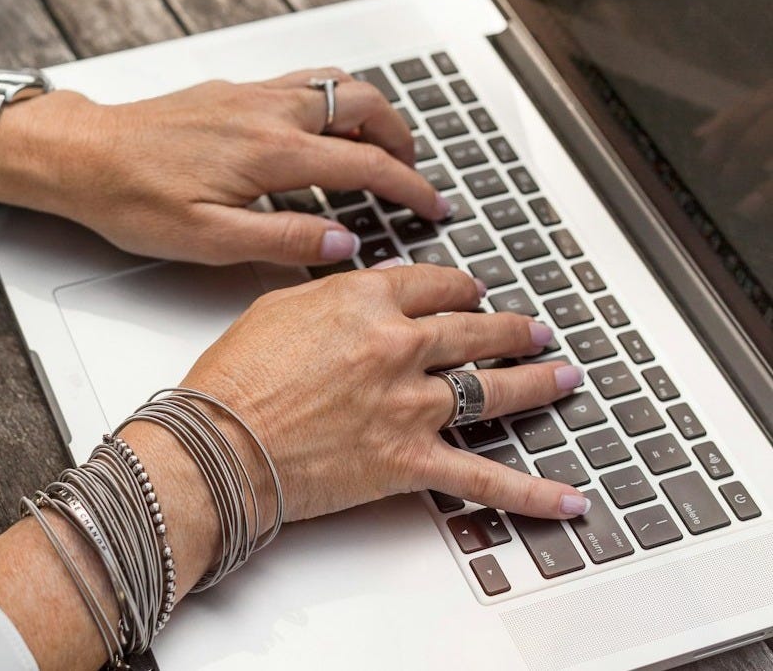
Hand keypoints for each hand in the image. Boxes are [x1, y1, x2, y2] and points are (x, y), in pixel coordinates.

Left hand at [0, 68, 448, 265]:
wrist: (81, 155)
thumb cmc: (131, 199)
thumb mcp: (208, 240)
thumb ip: (283, 241)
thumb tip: (343, 244)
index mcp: (270, 152)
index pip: (366, 163)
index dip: (409, 187)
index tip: (434, 206)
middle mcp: (268, 111)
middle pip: (364, 105)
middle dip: (402, 138)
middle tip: (414, 174)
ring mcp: (251, 93)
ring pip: (336, 83)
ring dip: (371, 112)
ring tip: (381, 146)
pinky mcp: (232, 89)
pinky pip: (303, 80)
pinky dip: (335, 98)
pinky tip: (324, 126)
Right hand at [0, 264, 588, 670]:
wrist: (218, 444)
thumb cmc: (235, 378)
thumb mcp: (279, 306)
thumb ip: (336, 295)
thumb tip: (370, 288)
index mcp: (366, 301)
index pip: (435, 283)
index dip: (459, 287)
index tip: (469, 292)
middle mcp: (399, 346)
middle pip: (475, 330)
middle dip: (511, 328)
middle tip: (531, 329)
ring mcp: (411, 404)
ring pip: (494, 388)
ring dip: (536, 381)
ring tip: (562, 376)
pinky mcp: (410, 460)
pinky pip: (484, 479)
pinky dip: (531, 493)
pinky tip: (565, 499)